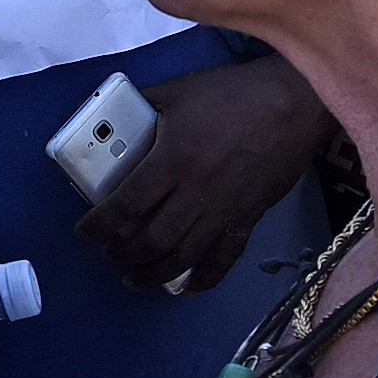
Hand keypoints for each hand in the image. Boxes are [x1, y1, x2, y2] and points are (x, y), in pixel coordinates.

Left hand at [75, 54, 336, 292]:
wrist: (293, 104)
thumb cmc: (235, 94)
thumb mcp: (179, 90)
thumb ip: (144, 103)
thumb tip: (115, 112)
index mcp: (173, 160)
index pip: (125, 204)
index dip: (99, 225)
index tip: (84, 233)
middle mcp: (195, 192)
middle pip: (151, 239)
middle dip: (123, 253)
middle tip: (109, 254)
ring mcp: (223, 210)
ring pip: (183, 257)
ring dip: (154, 274)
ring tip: (133, 278)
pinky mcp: (248, 218)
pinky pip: (224, 259)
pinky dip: (203, 279)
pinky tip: (186, 287)